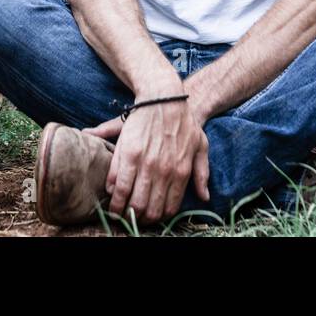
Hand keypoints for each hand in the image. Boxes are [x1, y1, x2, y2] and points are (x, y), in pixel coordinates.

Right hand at [86, 99, 209, 223]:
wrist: (165, 97)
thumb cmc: (184, 121)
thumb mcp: (201, 146)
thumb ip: (202, 174)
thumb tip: (204, 197)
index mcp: (181, 173)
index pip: (167, 208)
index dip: (156, 217)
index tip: (148, 216)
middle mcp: (163, 173)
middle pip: (147, 210)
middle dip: (138, 219)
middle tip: (131, 217)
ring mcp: (145, 165)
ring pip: (131, 201)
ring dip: (122, 211)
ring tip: (116, 211)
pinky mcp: (128, 154)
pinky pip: (118, 183)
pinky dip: (113, 194)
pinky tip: (111, 194)